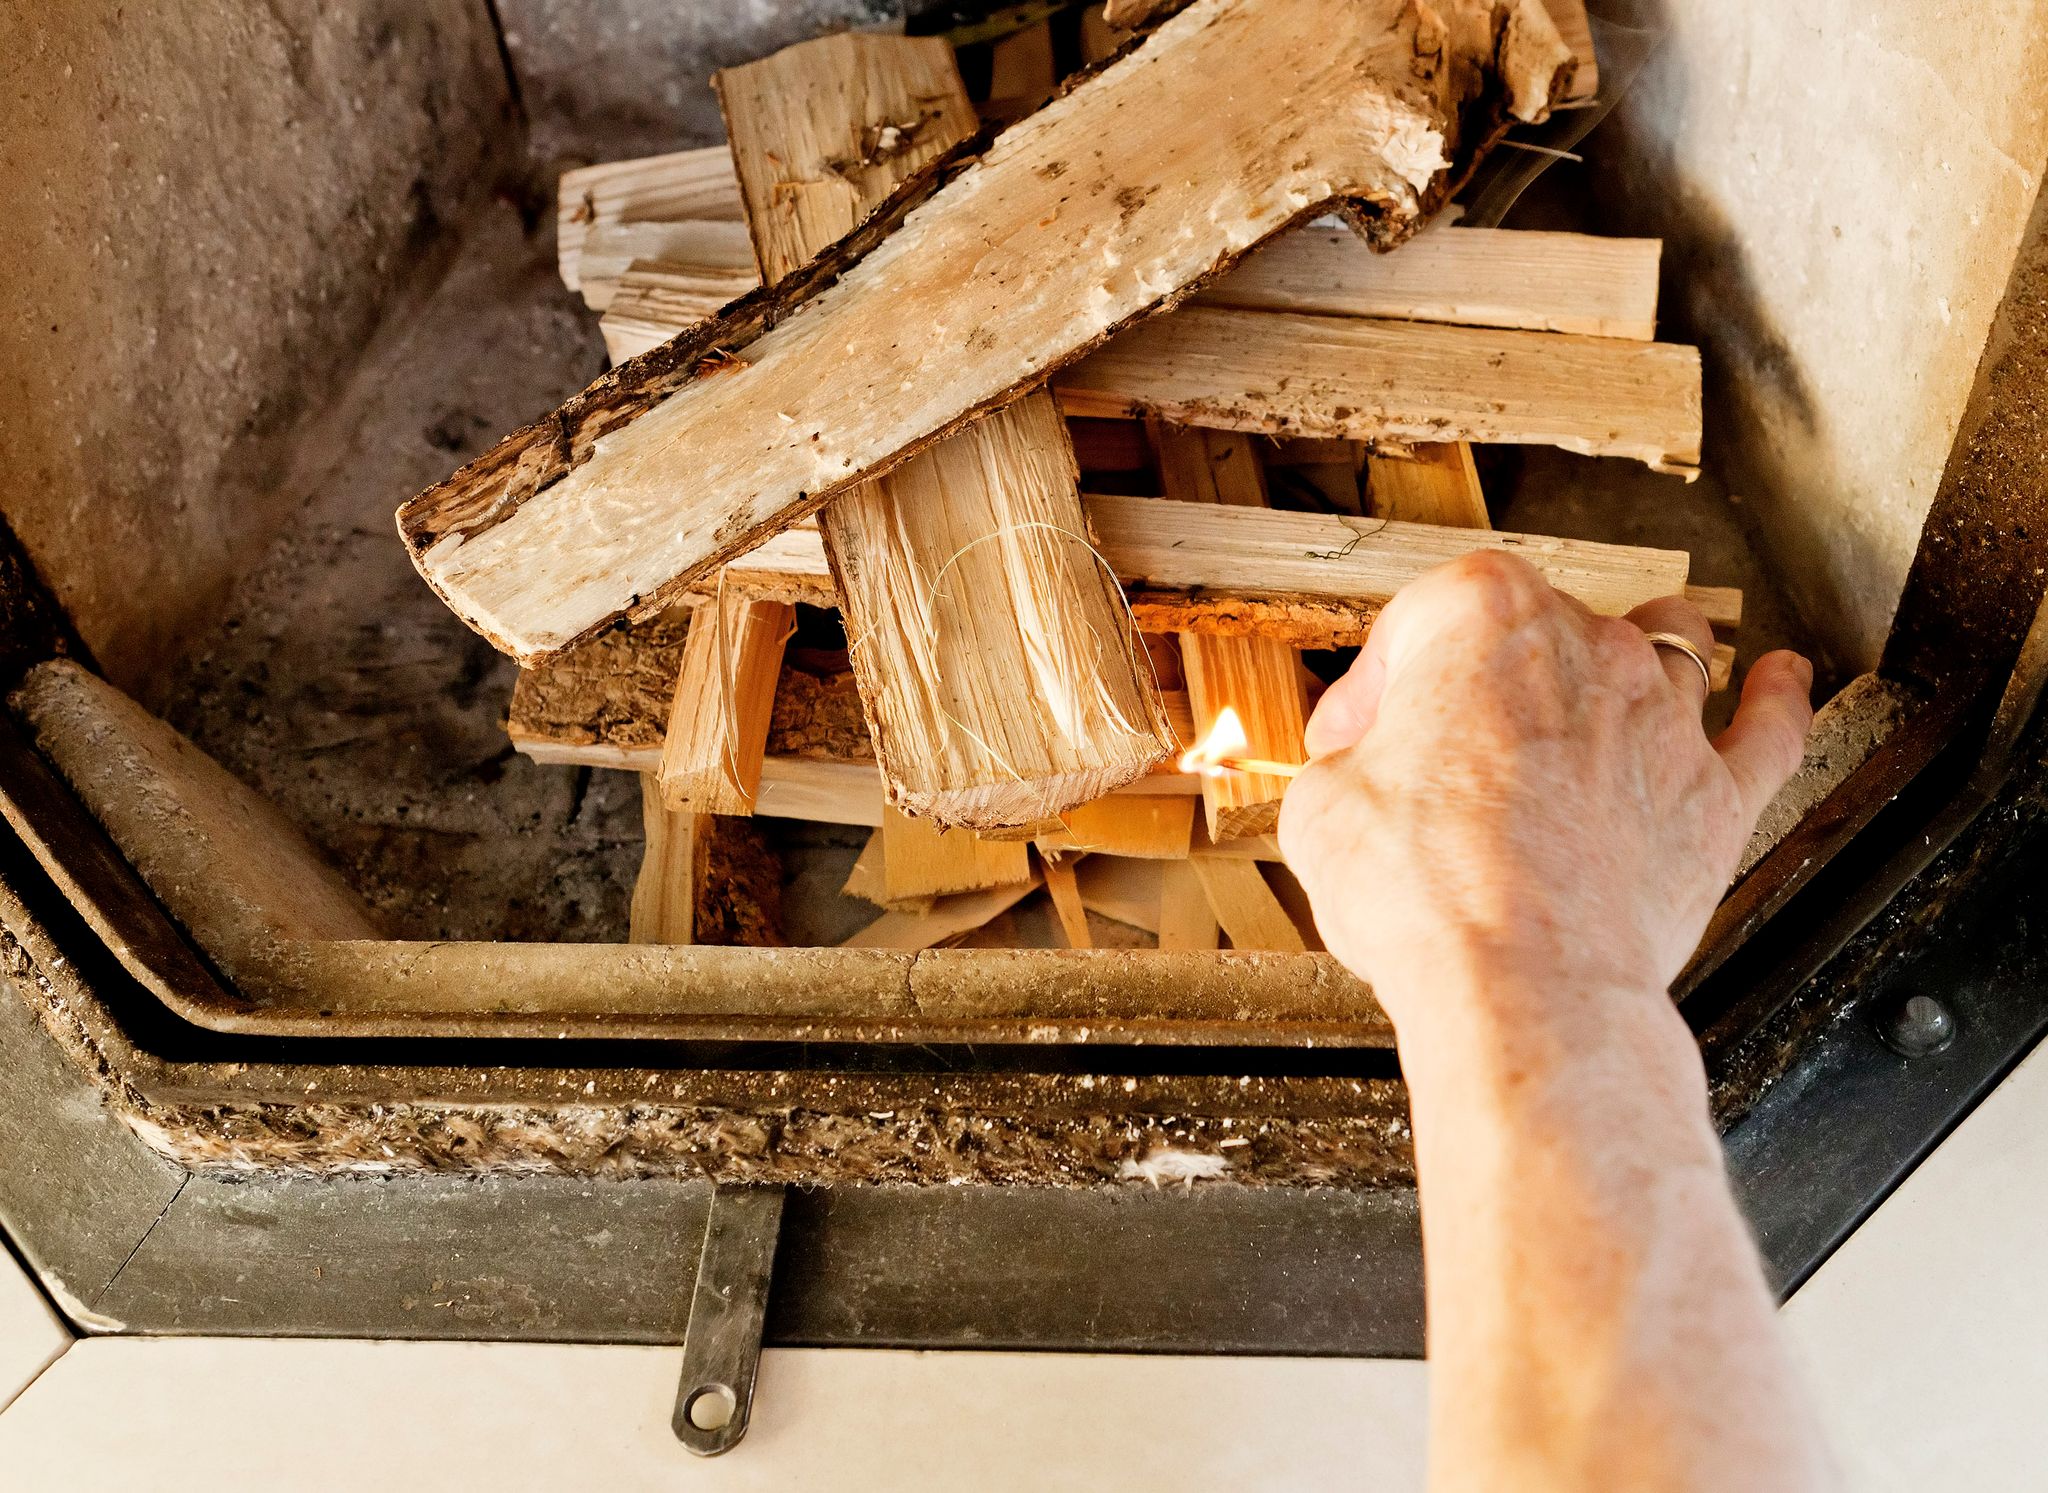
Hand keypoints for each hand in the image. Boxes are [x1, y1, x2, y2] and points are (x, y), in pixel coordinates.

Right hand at [1278, 552, 1813, 1030]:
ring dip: (1636, 654)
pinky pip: (1768, 729)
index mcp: (1479, 617)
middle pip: (1538, 628)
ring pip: (1665, 646)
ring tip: (1616, 675)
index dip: (1376, 686)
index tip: (1360, 739)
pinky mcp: (1715, 795)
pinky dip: (1777, 699)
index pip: (1417, 622)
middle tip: (1445, 752)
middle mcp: (1583, 646)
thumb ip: (1347, 761)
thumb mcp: (1320, 806)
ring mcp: (1662, 717)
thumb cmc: (1422, 891)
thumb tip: (1361, 770)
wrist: (1520, 982)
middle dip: (1486, 680)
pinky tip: (1781, 679)